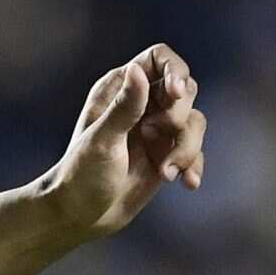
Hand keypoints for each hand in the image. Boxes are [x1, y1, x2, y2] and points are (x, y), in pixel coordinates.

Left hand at [43, 44, 207, 236]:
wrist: (79, 216)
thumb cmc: (81, 175)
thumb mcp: (102, 140)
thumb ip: (125, 107)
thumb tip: (138, 70)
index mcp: (119, 89)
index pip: (159, 58)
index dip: (175, 69)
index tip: (176, 93)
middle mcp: (142, 104)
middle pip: (185, 89)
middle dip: (180, 115)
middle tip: (158, 134)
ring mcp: (157, 130)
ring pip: (195, 122)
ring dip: (187, 148)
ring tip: (166, 173)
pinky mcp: (166, 155)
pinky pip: (195, 151)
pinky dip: (194, 165)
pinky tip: (186, 183)